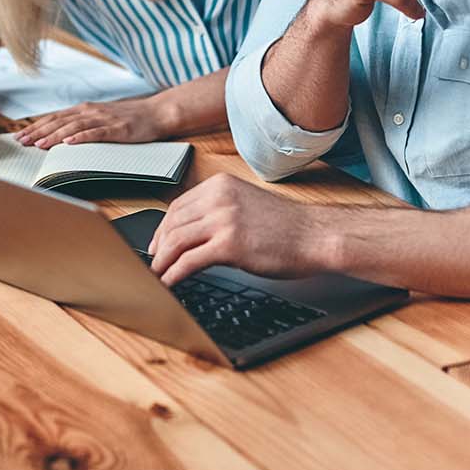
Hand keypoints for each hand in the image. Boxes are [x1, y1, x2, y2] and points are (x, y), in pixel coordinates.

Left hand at [13, 95, 166, 148]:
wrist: (156, 113)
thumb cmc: (128, 118)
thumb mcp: (101, 118)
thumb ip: (82, 124)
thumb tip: (60, 136)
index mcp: (84, 109)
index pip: (54, 118)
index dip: (36, 126)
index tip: (19, 135)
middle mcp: (90, 111)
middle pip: (59, 121)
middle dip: (38, 132)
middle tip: (21, 142)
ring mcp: (103, 119)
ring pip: (73, 127)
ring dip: (54, 136)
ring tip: (39, 144)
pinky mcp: (117, 128)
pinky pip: (96, 133)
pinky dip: (81, 137)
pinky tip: (69, 143)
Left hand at [147, 173, 329, 287]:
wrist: (316, 236)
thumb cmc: (287, 227)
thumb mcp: (246, 206)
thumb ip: (219, 212)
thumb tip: (191, 232)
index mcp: (221, 186)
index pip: (178, 206)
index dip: (162, 228)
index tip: (157, 244)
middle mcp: (219, 198)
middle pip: (172, 223)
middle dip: (159, 246)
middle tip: (153, 263)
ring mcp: (223, 219)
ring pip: (175, 242)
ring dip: (162, 262)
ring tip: (156, 277)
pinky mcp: (229, 244)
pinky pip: (189, 261)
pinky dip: (174, 274)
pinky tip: (170, 283)